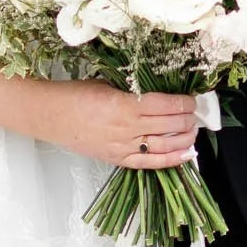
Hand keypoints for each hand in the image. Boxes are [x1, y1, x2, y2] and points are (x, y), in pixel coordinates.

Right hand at [36, 84, 199, 171]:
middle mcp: (127, 128)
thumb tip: (158, 92)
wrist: (51, 116)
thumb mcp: (108, 84)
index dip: (184, 103)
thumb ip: (134, 90)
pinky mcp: (117, 158)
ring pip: (164, 145)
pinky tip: (185, 155)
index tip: (192, 100)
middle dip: (187, 120)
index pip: (166, 105)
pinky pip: (149, 162)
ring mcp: (123, 146)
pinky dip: (170, 160)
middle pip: (169, 125)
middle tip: (195, 114)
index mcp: (125, 105)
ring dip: (184, 139)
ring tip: (193, 132)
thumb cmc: (75, 96)